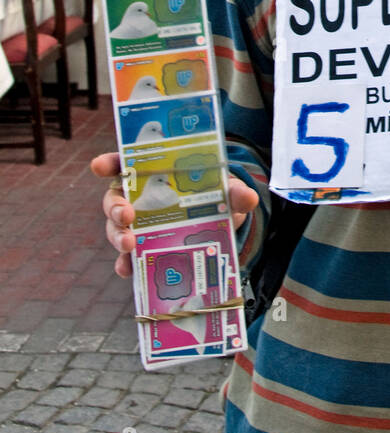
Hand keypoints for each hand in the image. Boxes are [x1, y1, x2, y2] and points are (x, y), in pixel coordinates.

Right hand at [92, 152, 257, 278]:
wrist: (222, 223)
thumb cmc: (216, 195)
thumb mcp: (226, 189)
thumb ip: (234, 191)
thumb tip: (248, 197)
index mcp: (153, 173)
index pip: (124, 163)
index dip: (109, 163)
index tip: (99, 167)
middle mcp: (139, 197)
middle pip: (114, 198)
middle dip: (114, 206)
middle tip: (125, 215)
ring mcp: (139, 224)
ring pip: (116, 228)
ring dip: (117, 236)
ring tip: (128, 244)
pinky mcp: (144, 248)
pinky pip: (127, 257)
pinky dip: (125, 264)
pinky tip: (127, 270)